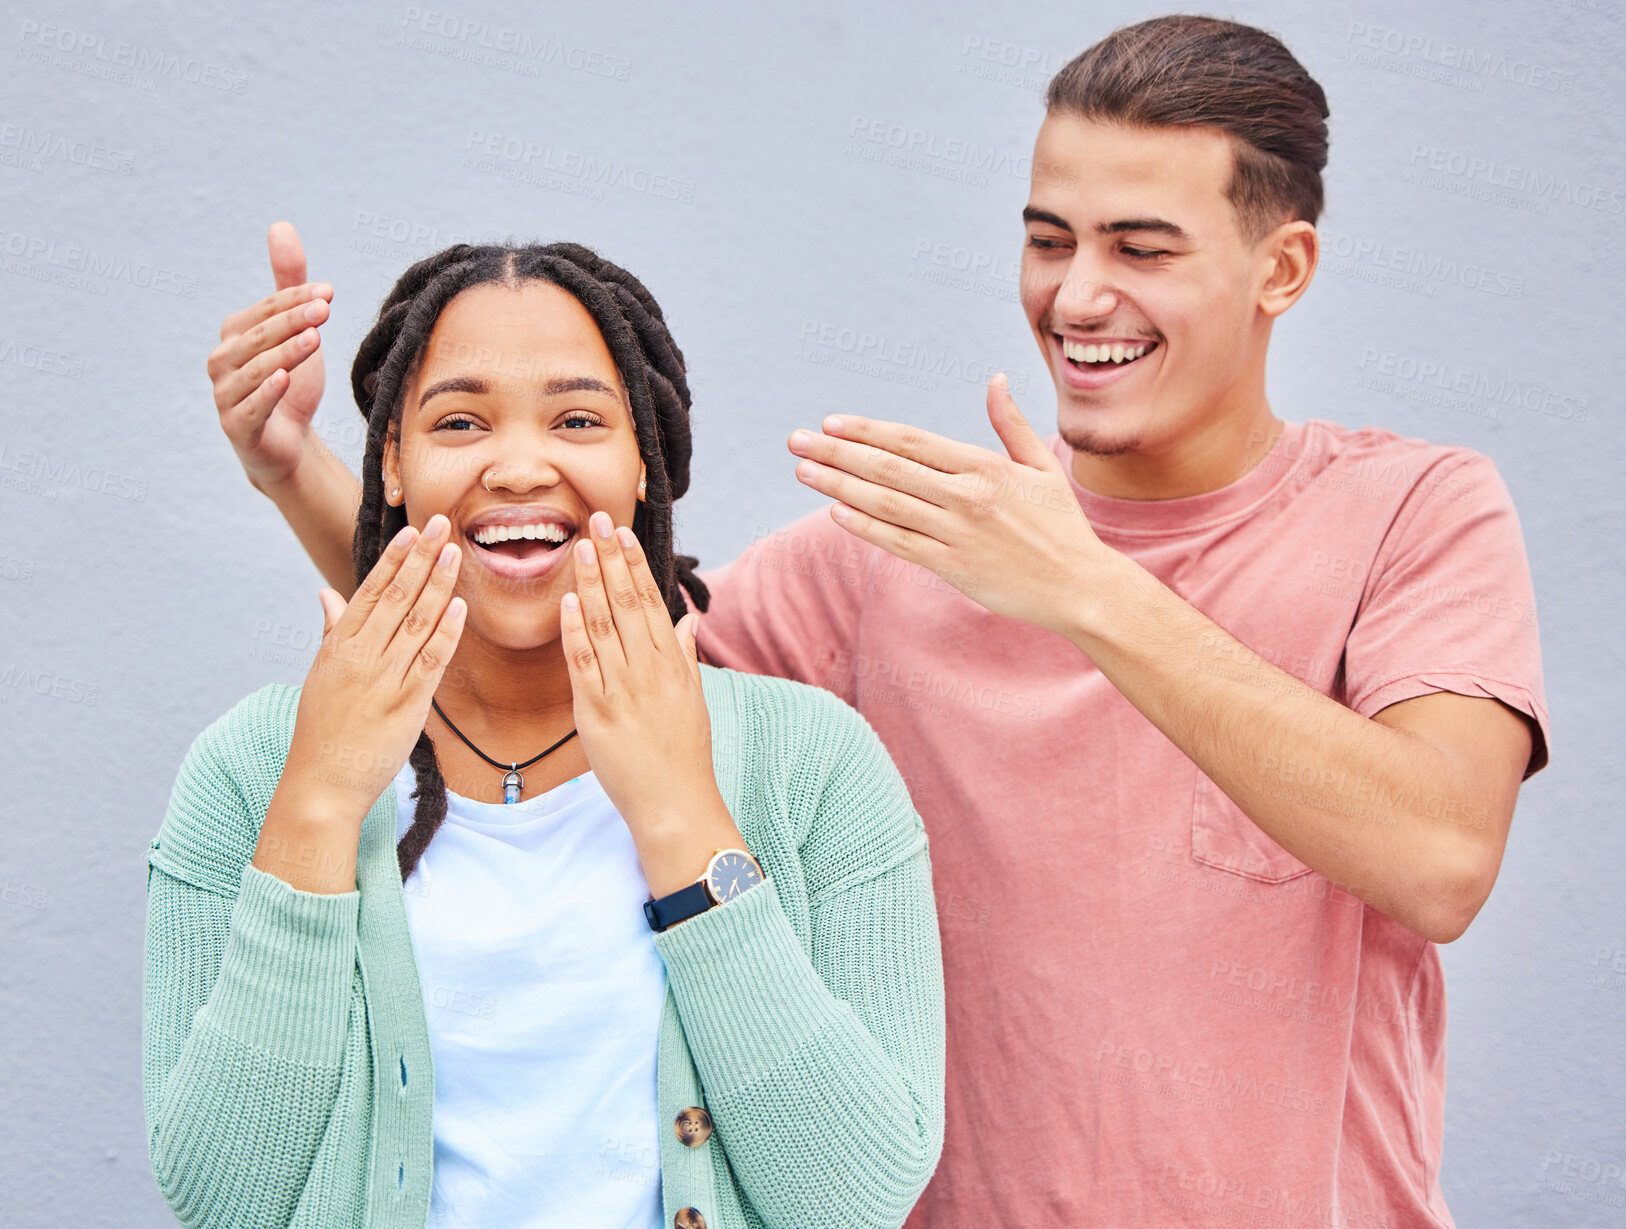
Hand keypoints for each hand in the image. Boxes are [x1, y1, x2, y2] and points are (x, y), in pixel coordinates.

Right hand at [207, 222, 331, 490]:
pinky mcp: (236, 426)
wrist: (288, 443)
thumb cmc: (291, 382)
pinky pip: (250, 407)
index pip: (267, 310)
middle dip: (292, 321)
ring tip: (314, 340)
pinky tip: (285, 379)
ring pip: (256, 369)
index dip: (295, 299)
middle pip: (260, 336)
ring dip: (285, 353)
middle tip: (325, 309)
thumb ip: (288, 283)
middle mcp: (223, 360)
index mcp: (235, 334)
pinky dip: (266, 392)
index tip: (328, 292)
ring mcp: (226, 395)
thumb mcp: (296, 329)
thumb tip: (281, 226)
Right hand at [278, 515, 465, 827]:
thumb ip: (331, 632)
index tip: (411, 531)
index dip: (393, 559)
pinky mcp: (406, 705)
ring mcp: (383, 679)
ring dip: (438, 585)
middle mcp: (360, 657)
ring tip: (454, 552)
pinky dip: (446, 633)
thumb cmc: (322, 730)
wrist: (322, 783)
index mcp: (338, 646)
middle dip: (421, 558)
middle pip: (396, 597)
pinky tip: (459, 607)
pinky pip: (430, 661)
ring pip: (416, 622)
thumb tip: (327, 593)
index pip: (369, 591)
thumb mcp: (320, 675)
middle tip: (441, 524)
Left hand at [560, 511, 743, 896]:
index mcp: (672, 662)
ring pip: (603, 625)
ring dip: (590, 584)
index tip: (622, 532)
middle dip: (610, 559)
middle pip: (626, 603)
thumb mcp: (694, 697)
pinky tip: (566, 603)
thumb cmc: (684, 753)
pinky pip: (583, 664)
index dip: (634, 563)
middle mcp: (649, 669)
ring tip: (579, 548)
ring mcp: (624, 689)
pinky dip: (574, 631)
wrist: (675, 802)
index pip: (650, 600)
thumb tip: (687, 618)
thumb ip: (686, 654)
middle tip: (596, 520)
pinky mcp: (598, 712)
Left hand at [787, 373, 1108, 634]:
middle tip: (796, 441)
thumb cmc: (1061, 526)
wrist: (1080, 585)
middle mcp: (967, 497)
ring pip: (887, 505)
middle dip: (837, 453)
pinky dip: (866, 528)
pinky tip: (836, 513)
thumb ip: (1011, 424)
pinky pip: (900, 544)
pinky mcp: (954, 568)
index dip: (867, 431)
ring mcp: (958, 534)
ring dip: (839, 487)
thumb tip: (995, 379)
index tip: (831, 423)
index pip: (911, 442)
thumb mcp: (1040, 467)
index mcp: (985, 467)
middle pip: (888, 469)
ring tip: (804, 472)